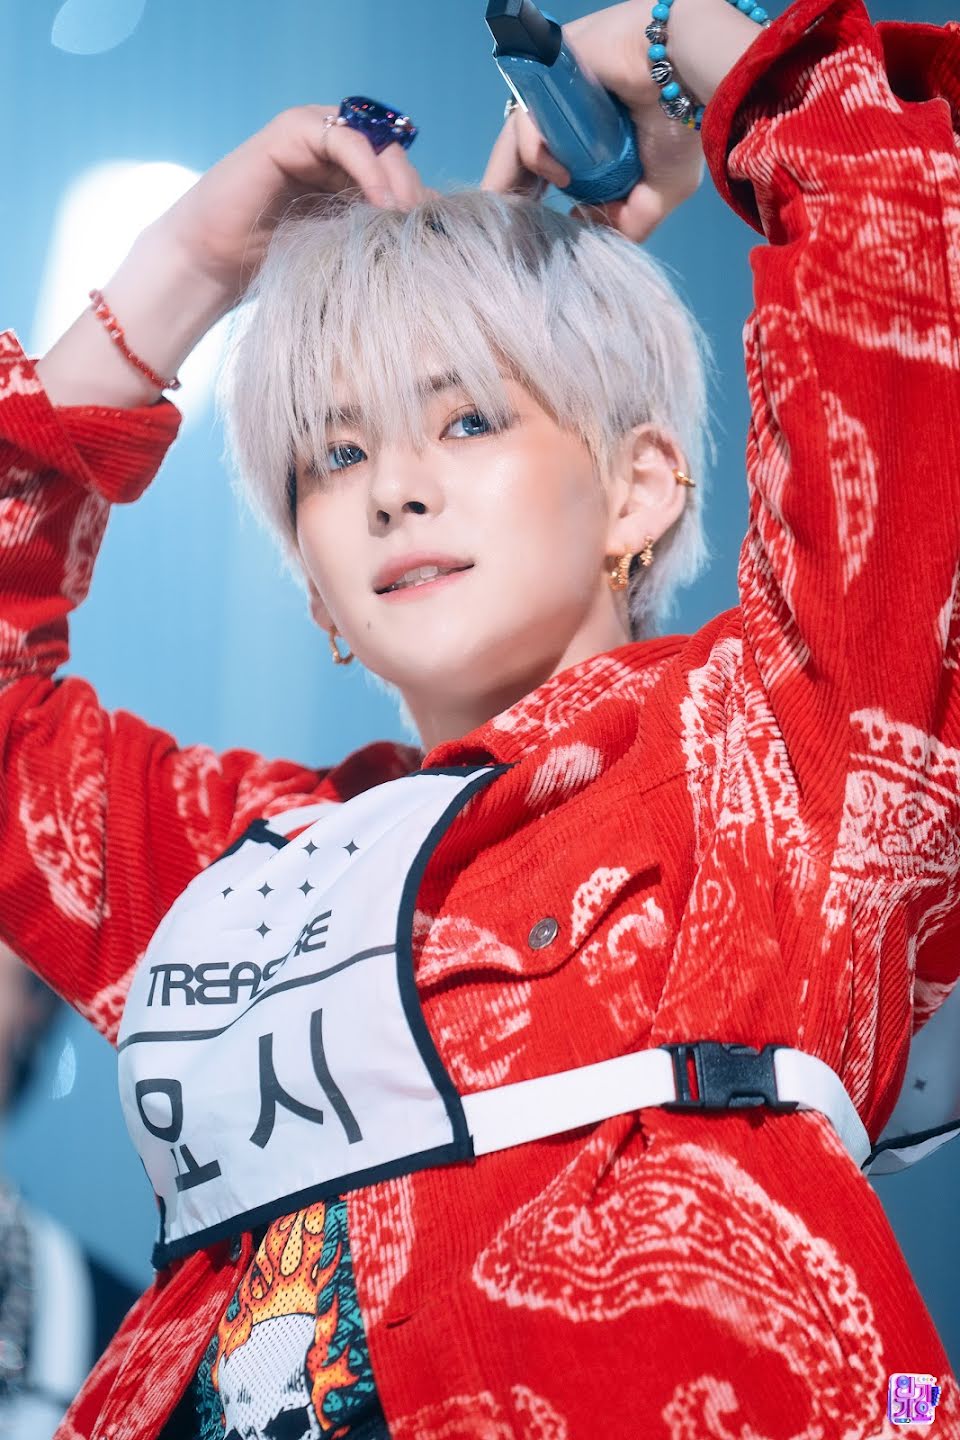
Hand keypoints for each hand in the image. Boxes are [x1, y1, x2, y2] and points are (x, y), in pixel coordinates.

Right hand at [153, 105, 435, 305]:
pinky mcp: (292, 131)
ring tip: (408, 217)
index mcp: (346, 176)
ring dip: (398, 179)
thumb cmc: (273, 267)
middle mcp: (331, 150)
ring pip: (375, 142)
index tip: (440, 237)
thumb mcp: (341, 252)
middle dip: (415, 190)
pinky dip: (369, 168)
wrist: (214, 265)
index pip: (399, 175)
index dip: (421, 202)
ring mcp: (312, 135)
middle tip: (428, 227)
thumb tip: (438, 241)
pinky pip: (345, 138)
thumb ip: (377, 236)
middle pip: (393, 156)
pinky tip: (382, 202)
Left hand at [481, 2, 703, 243]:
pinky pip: (527, 119)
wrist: (691, 72)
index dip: (540, 194)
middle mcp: (573, 107)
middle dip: (510, 191)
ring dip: (518, 179)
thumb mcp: (662, 190)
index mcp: (596, 132)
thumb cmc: (685, 123)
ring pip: (520, 137)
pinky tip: (559, 175)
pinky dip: (535, 154)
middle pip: (527, 150)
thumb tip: (594, 235)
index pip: (554, 162)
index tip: (544, 225)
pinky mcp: (548, 70)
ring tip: (529, 213)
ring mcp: (559, 88)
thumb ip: (628, 220)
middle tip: (509, 228)